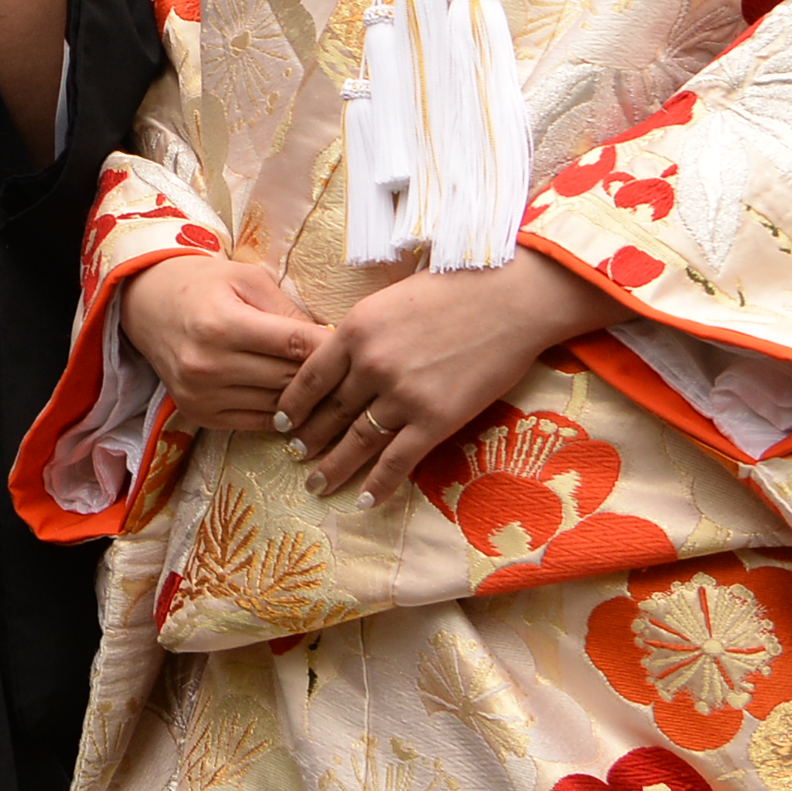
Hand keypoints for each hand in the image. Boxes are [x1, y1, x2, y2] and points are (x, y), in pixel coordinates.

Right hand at [116, 249, 329, 434]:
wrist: (146, 304)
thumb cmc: (203, 284)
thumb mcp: (247, 279)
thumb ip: (288, 310)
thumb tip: (331, 340)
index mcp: (222, 324)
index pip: (294, 344)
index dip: (329, 347)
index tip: (355, 346)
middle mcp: (208, 365)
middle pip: (289, 379)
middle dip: (323, 374)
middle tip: (349, 368)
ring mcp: (201, 394)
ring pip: (278, 406)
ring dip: (306, 399)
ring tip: (329, 387)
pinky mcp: (198, 414)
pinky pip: (257, 422)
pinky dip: (280, 413)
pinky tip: (296, 401)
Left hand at [274, 250, 604, 500]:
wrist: (509, 299)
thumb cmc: (455, 289)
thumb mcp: (391, 300)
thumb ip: (365, 332)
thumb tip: (343, 358)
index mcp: (356, 330)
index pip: (311, 376)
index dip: (294, 404)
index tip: (281, 421)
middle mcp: (372, 366)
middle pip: (331, 411)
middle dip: (309, 438)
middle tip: (293, 455)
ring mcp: (403, 396)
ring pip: (358, 441)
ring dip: (333, 466)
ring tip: (316, 483)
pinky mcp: (436, 420)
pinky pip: (399, 460)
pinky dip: (379, 484)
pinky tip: (364, 501)